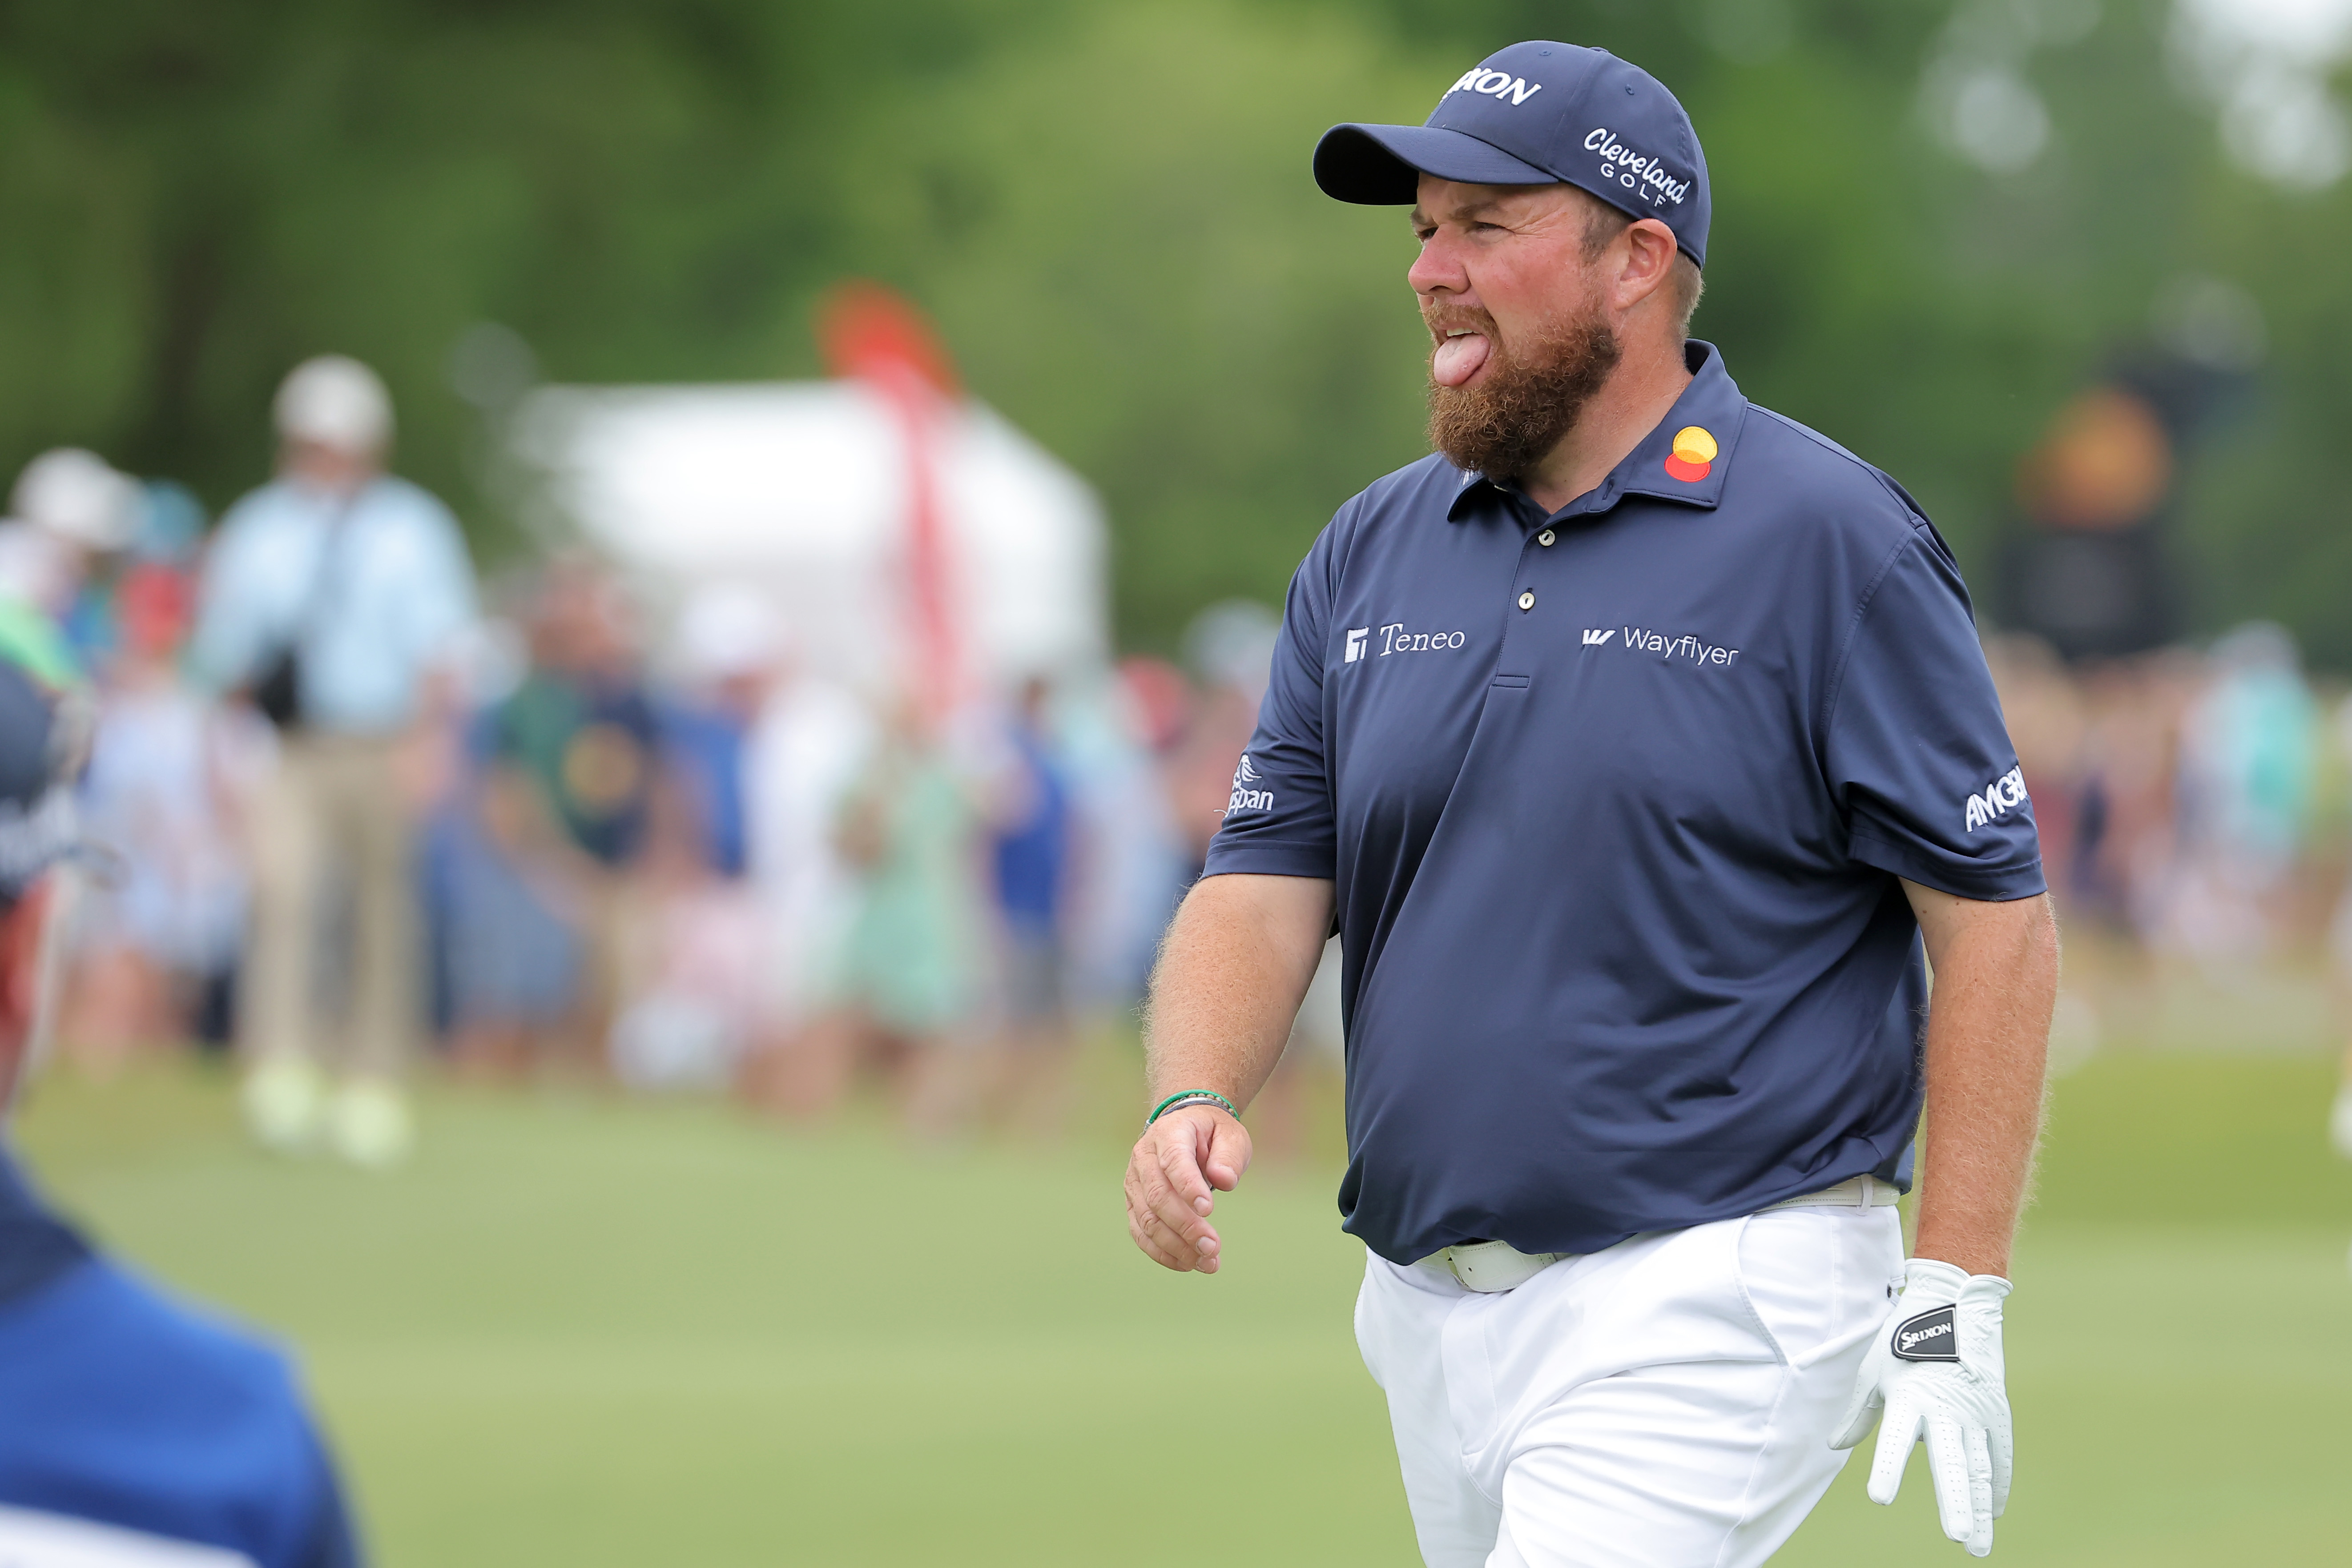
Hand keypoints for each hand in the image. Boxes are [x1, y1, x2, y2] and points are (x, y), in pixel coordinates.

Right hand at [1123, 1105, 1250, 1273]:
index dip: (1188, 1186)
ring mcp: (1135, 1182)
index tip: (1209, 1210)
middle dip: (1185, 1226)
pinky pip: (1141, 1233)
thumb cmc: (1211, 1134)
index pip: (1174, 1160)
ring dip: (1176, 1246)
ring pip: (1147, 1220)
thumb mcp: (1230, 1135)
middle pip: (1157, 1196)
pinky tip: (1187, 1264)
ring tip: (1207, 1262)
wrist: (1184, 1128)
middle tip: (1212, 1247)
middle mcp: (1144, 1157)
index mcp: (1169, 1133)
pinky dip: (1162, 1253)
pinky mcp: (1134, 1203)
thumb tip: (1224, 1181)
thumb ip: (1229, 1156)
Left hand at [1831, 1258, 2013, 1556]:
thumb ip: (1859, 1415)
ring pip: (1980, 1468)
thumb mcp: (1873, 1372)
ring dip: (1979, 1508)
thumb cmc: (1902, 1340)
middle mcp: (1945, 1408)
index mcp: (1909, 1397)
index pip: (1895, 1439)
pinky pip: (1999, 1455)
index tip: (1880, 1498)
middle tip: (1957, 1539)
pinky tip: (1992, 1513)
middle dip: (1954, 1503)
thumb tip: (1835, 1446)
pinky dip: (1997, 1485)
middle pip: (1951, 1462)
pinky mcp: (1996, 1411)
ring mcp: (1976, 1411)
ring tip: (1977, 1545)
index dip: (1888, 1468)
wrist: (1953, 1304)